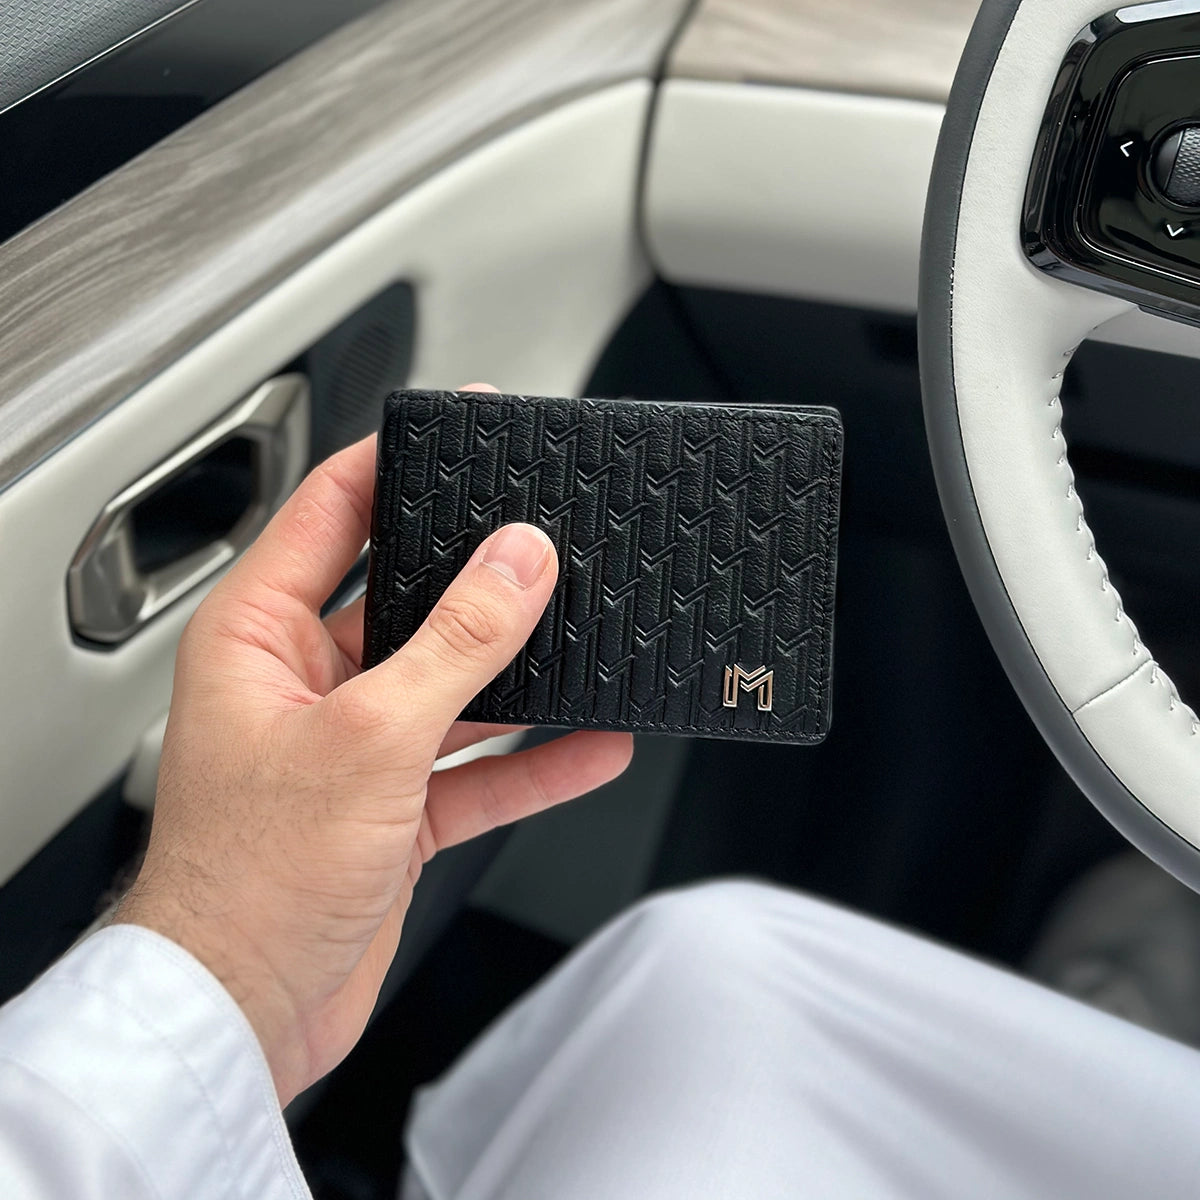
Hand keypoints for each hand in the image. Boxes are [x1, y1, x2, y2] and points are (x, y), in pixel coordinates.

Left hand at [114, 387, 632, 1104]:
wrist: (243, 1013)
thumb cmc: (249, 882)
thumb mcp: (372, 736)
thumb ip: (456, 643)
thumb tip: (518, 561)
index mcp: (260, 636)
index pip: (332, 512)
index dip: (398, 464)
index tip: (464, 433)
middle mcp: (304, 681)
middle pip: (407, 597)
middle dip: (479, 576)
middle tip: (546, 538)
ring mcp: (353, 746)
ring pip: (453, 685)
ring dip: (520, 675)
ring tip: (587, 638)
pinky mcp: (391, 808)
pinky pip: (476, 766)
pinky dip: (533, 759)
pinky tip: (592, 744)